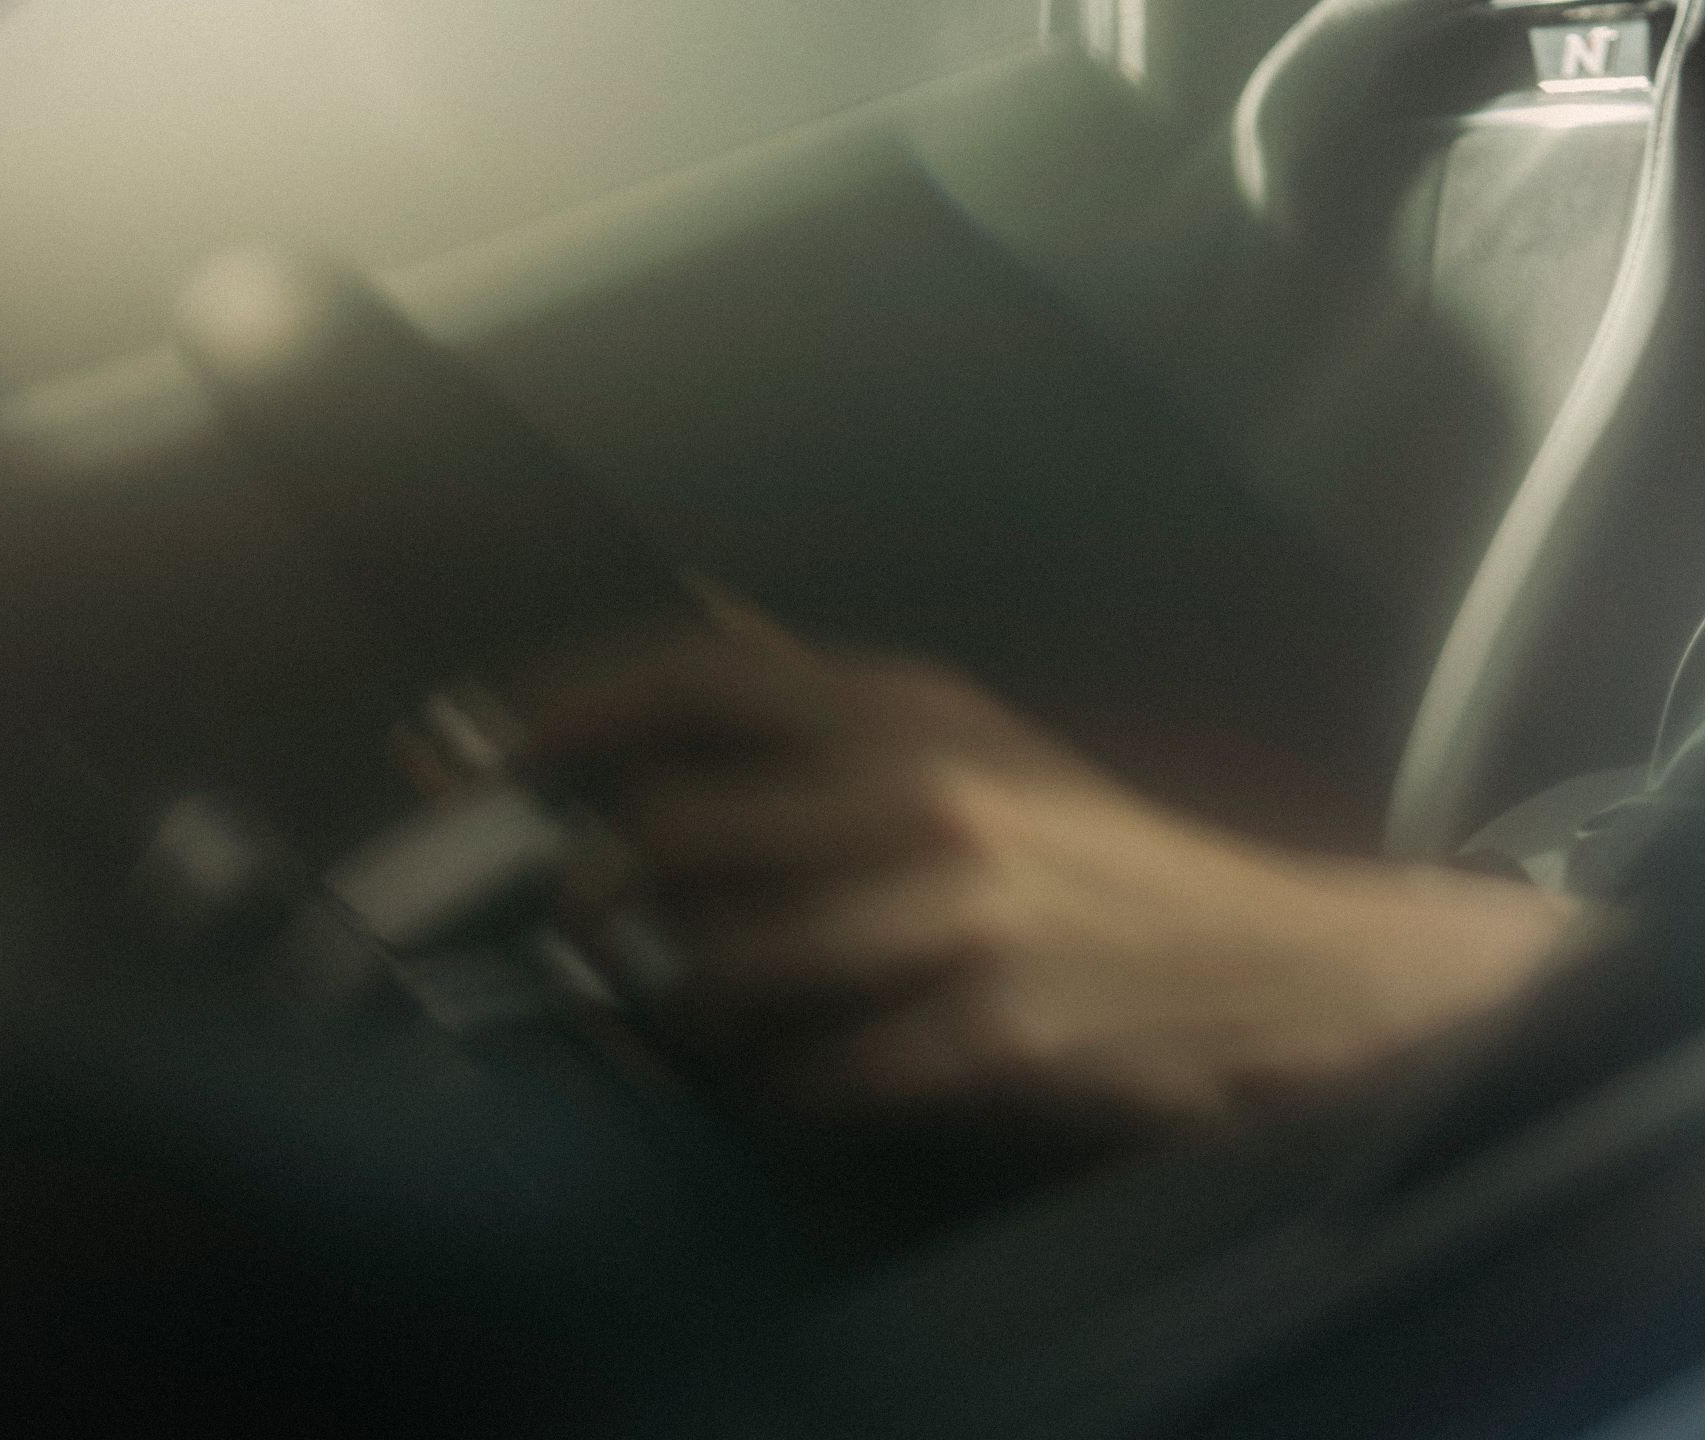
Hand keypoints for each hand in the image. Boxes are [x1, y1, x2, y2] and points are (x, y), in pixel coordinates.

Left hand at [508, 603, 1576, 1143]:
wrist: (1258, 964)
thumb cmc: (1084, 849)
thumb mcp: (966, 732)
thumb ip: (821, 690)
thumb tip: (691, 607)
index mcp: (908, 703)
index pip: (692, 675)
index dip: (554, 708)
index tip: (445, 748)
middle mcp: (921, 790)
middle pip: (667, 841)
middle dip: (585, 903)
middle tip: (557, 936)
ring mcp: (949, 917)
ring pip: (714, 976)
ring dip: (665, 1017)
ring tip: (664, 1025)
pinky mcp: (978, 1036)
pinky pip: (803, 1085)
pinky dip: (771, 1096)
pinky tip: (787, 1085)